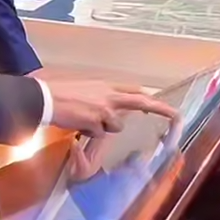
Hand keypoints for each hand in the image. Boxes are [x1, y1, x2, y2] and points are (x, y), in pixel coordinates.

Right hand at [47, 79, 176, 137]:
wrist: (44, 98)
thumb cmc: (58, 93)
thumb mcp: (83, 89)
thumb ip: (98, 97)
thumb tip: (105, 112)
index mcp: (105, 85)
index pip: (133, 90)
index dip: (147, 98)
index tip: (158, 103)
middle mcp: (108, 95)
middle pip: (140, 101)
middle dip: (160, 108)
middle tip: (176, 115)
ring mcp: (103, 108)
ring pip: (115, 125)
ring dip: (103, 127)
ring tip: (83, 119)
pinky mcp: (96, 121)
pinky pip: (99, 134)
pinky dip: (89, 133)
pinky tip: (76, 124)